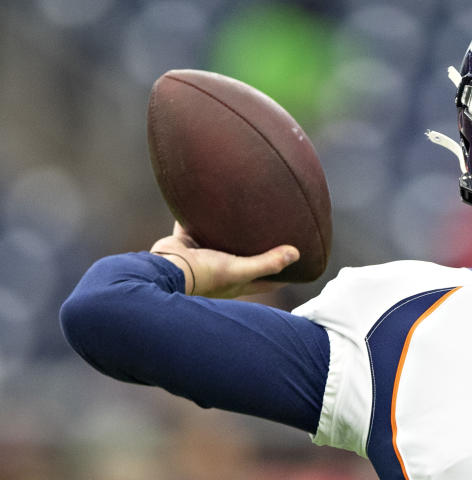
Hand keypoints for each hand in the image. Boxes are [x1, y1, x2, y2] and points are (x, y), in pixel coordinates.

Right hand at [150, 223, 299, 297]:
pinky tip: (210, 198)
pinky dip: (201, 214)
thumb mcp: (239, 269)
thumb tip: (297, 253)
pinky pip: (196, 224)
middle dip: (259, 248)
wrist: (163, 269)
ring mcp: (203, 256)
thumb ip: (267, 262)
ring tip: (246, 212)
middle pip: (246, 258)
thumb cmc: (203, 275)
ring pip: (221, 241)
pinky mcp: (186, 243)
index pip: (268, 280)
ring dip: (231, 231)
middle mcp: (222, 270)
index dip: (284, 274)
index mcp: (237, 282)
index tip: (301, 264)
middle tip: (276, 230)